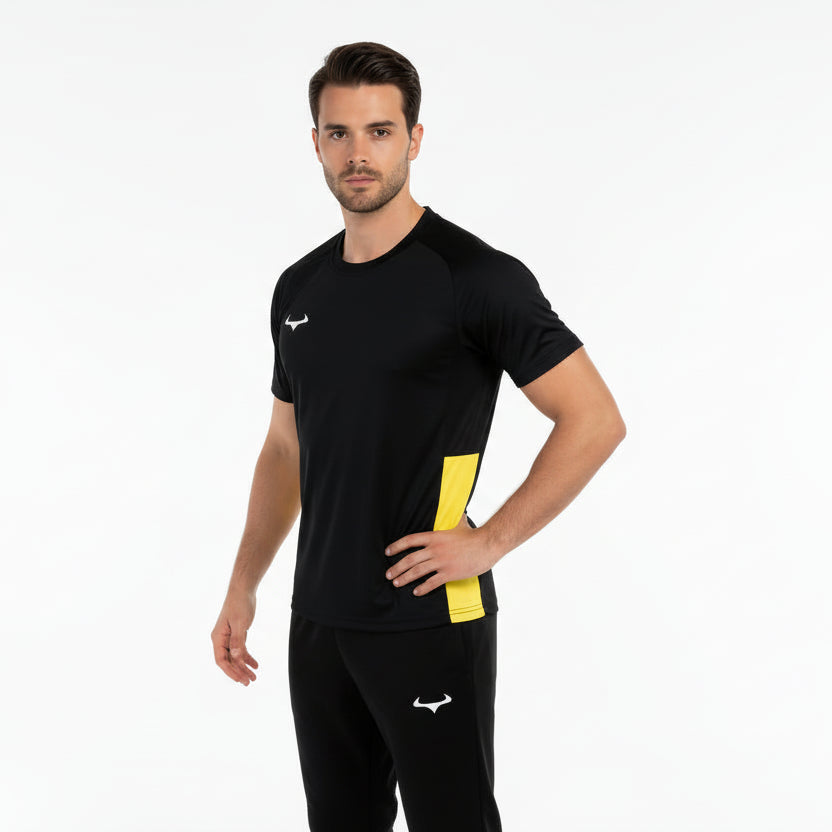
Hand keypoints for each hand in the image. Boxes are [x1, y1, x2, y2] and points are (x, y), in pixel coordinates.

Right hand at [211, 589, 258, 685]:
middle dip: (239, 672)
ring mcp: (229, 637)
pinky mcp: (237, 633)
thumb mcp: (240, 623)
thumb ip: (238, 640)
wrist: (243, 590)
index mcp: (218, 637)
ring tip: (254, 677)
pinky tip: (255, 664)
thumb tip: (236, 657)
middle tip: (250, 682)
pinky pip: (241, 649)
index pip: (222, 660)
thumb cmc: (239, 604)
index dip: (231, 672)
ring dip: (244, 666)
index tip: (241, 680)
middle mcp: (221, 639)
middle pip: (229, 661)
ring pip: (235, 656)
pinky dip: (248, 657)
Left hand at [384, 513, 501, 595]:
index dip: (397, 546)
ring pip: (417, 572)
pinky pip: (432, 582)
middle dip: (397, 568)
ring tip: (397, 583)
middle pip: (410, 559)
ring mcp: (442, 562)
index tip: (388, 552)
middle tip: (388, 574)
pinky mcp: (450, 573)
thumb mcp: (460, 523)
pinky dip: (423, 588)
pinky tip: (416, 592)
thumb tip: (459, 511)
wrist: (487, 544)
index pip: (410, 540)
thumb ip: (455, 518)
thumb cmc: (474, 534)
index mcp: (435, 537)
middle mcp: (435, 549)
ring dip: (405, 578)